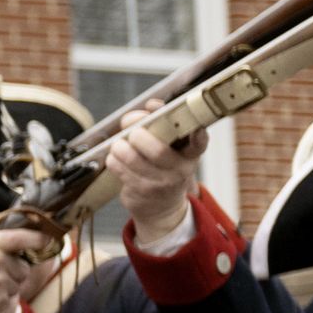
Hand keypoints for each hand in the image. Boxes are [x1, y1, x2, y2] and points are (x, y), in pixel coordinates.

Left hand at [101, 116, 203, 251]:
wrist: (161, 207)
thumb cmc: (162, 167)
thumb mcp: (170, 148)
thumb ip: (161, 123)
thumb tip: (151, 105)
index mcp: (190, 155)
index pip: (199, 144)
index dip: (198, 136)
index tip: (195, 129)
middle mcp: (180, 170)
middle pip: (158, 150)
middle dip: (139, 135)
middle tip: (133, 132)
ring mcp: (161, 183)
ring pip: (134, 159)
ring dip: (120, 147)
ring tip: (119, 144)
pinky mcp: (141, 192)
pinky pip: (120, 170)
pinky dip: (113, 159)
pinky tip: (116, 157)